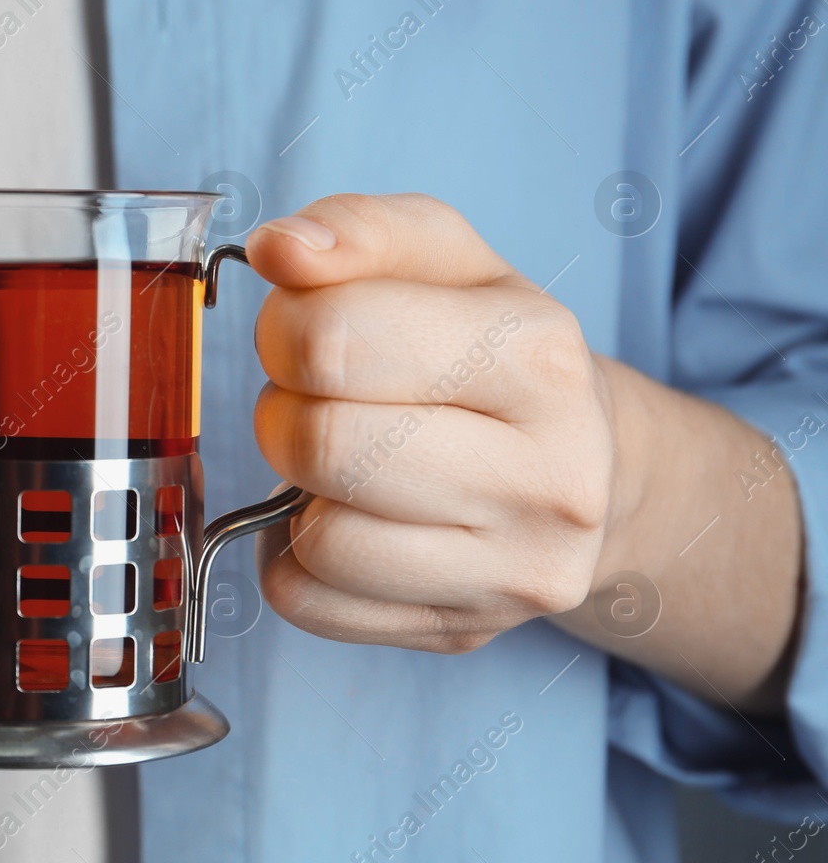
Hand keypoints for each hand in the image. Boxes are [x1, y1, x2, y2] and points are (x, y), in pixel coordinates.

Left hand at [248, 193, 614, 653]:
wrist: (586, 467)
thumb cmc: (490, 349)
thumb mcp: (444, 259)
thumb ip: (356, 230)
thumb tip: (277, 251)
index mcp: (541, 357)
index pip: (337, 342)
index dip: (285, 330)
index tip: (303, 333)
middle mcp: (549, 477)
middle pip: (325, 447)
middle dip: (286, 412)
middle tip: (316, 401)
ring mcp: (514, 572)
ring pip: (319, 541)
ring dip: (296, 491)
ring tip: (342, 462)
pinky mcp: (465, 631)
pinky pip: (306, 602)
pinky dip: (293, 556)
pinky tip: (345, 518)